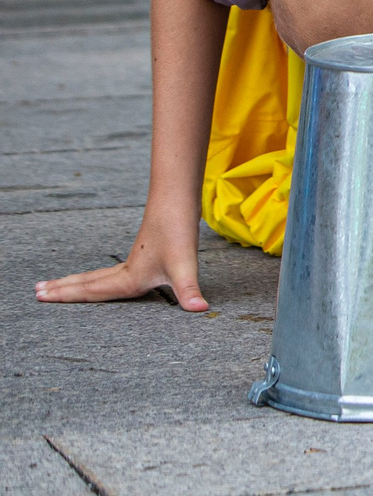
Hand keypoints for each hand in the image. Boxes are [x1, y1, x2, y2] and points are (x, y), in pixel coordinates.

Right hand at [35, 201, 206, 311]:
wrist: (177, 200)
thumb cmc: (179, 231)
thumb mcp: (185, 265)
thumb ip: (189, 291)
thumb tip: (200, 309)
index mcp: (130, 278)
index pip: (91, 292)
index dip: (66, 296)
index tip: (42, 298)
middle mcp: (127, 270)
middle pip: (87, 282)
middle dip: (62, 289)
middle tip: (36, 292)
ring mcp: (133, 260)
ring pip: (96, 275)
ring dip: (75, 281)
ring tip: (53, 284)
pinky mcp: (142, 252)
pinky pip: (109, 271)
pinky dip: (94, 276)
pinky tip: (98, 278)